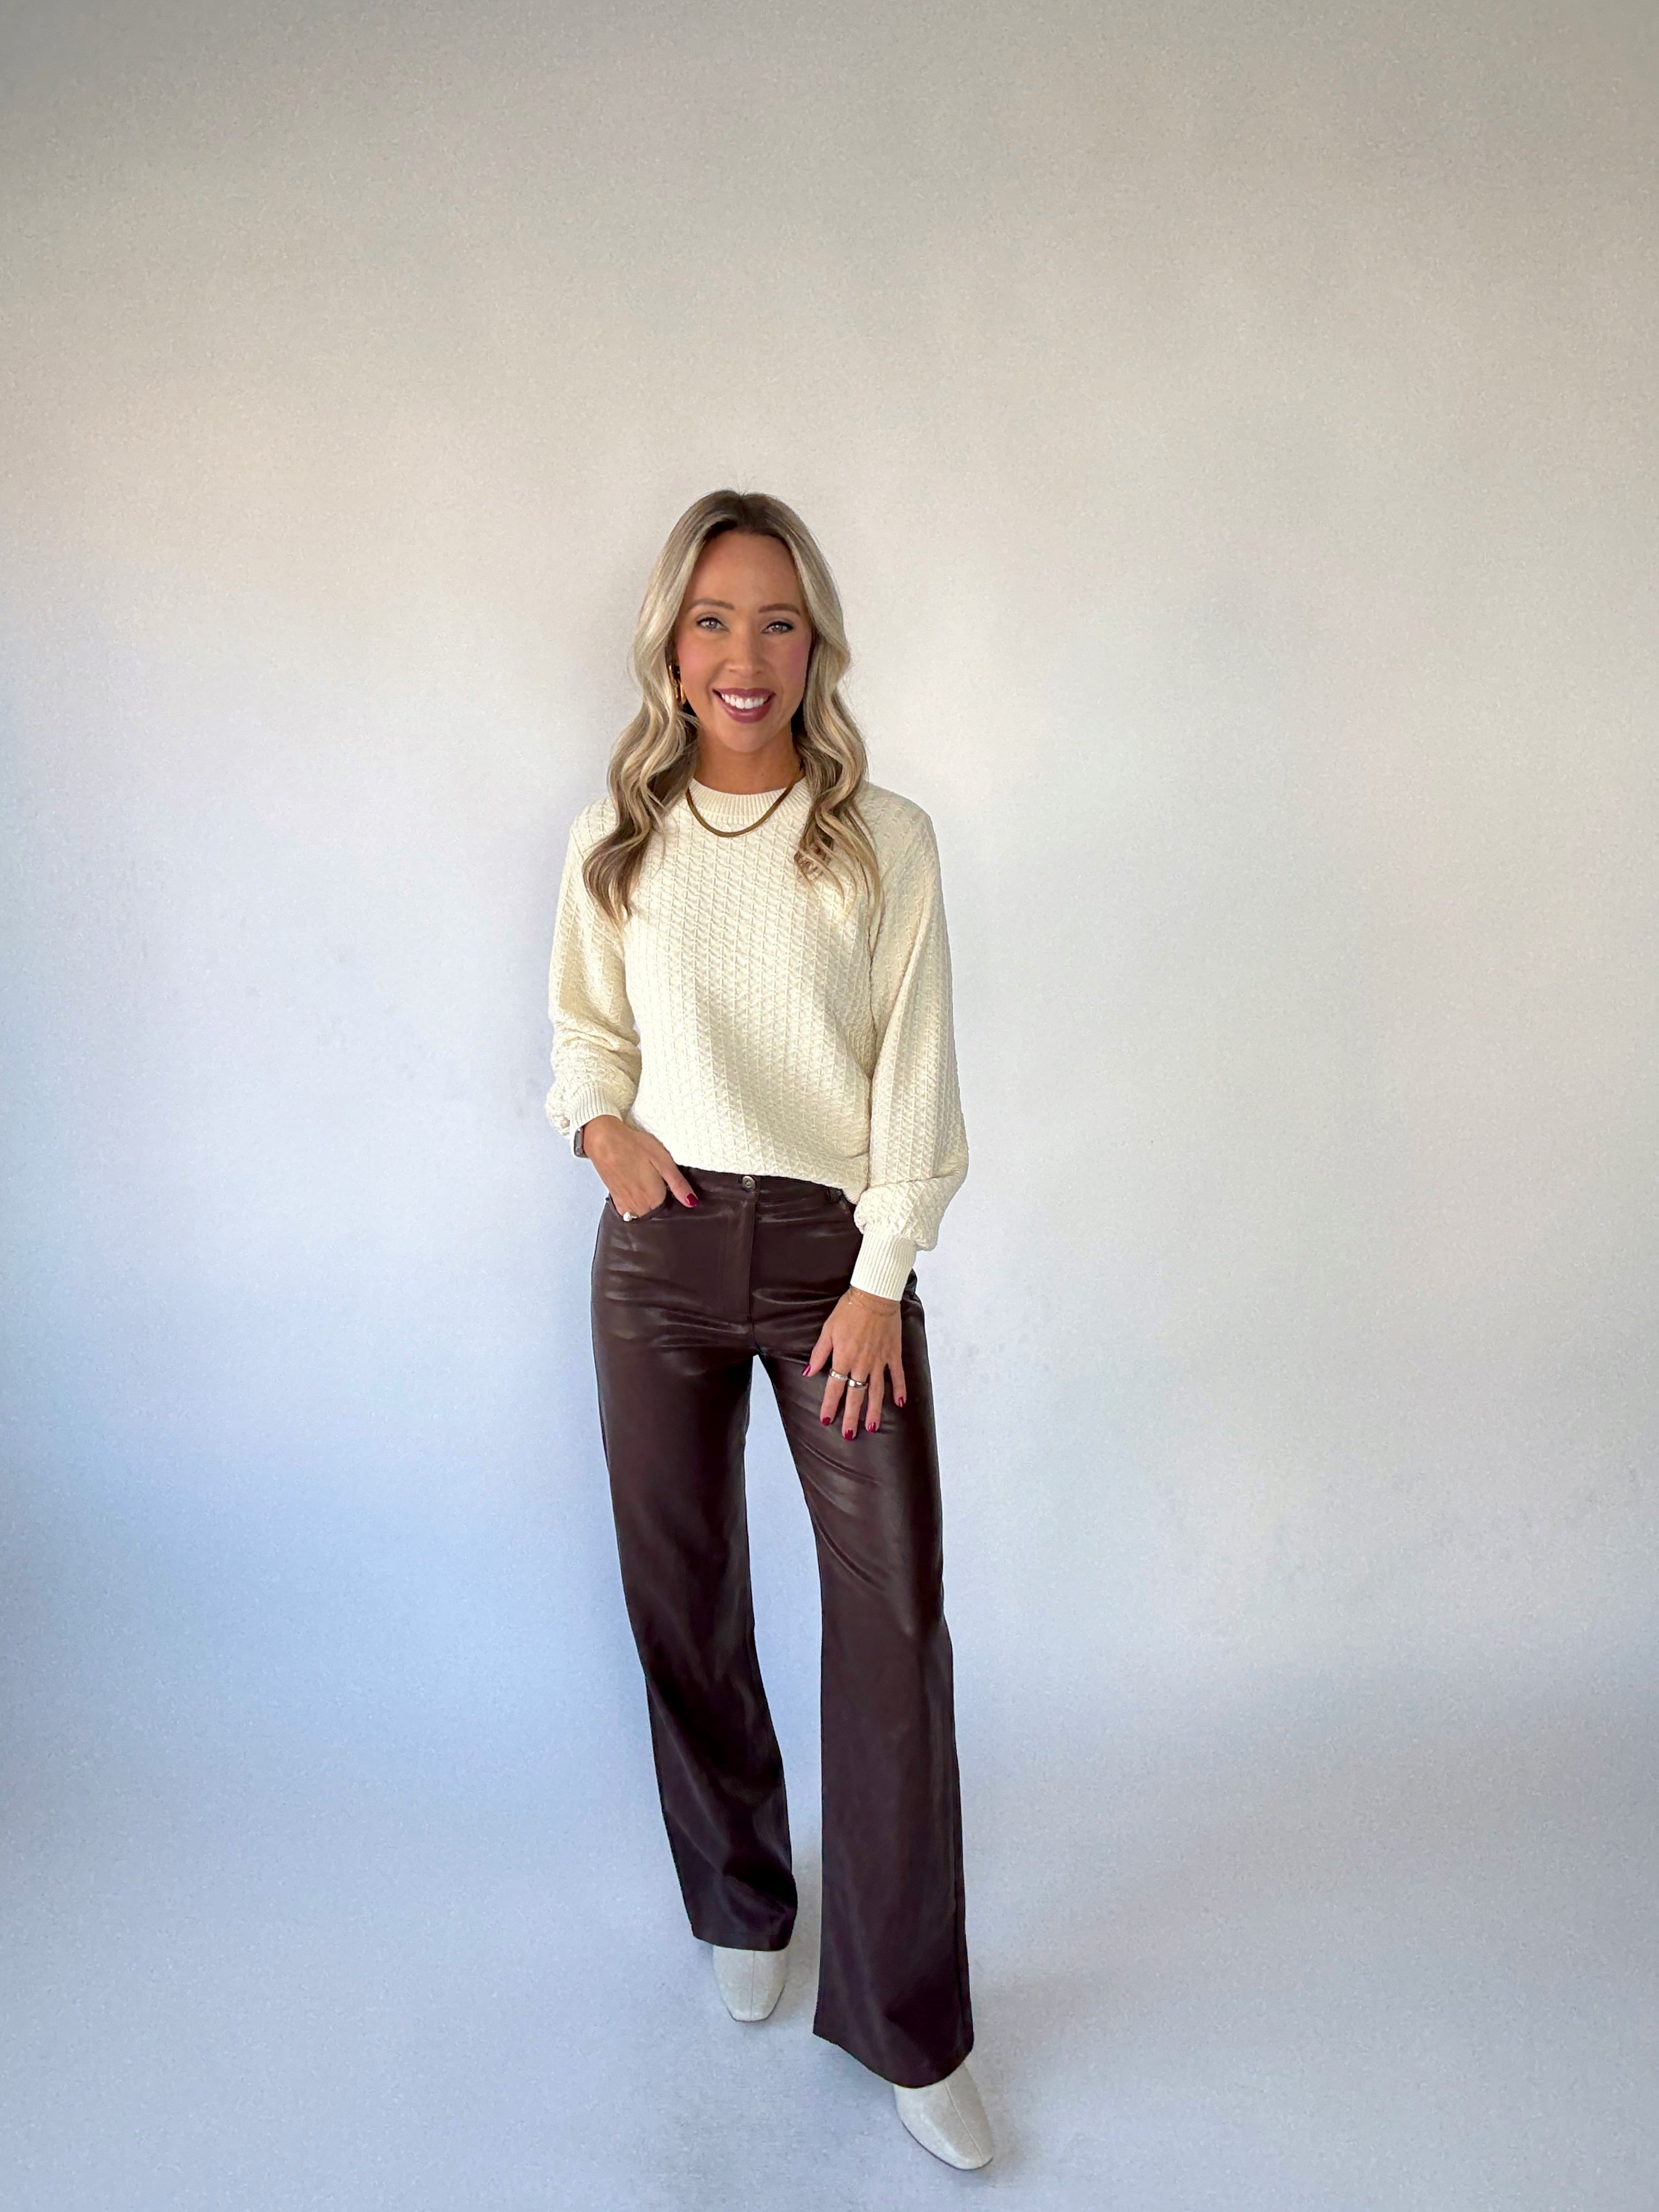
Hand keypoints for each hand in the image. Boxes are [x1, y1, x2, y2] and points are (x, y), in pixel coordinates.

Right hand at [580, 1115, 699, 1214]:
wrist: (603, 1141)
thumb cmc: (633, 1147)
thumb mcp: (664, 1161)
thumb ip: (678, 1184)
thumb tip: (692, 1202)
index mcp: (654, 1199)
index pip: (671, 1209)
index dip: (674, 1199)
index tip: (672, 1188)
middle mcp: (640, 1207)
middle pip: (656, 1213)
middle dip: (661, 1204)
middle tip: (658, 1183)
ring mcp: (626, 1205)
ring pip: (643, 1214)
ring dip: (648, 1206)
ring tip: (646, 1185)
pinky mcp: (616, 1199)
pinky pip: (629, 1211)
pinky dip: (635, 1205)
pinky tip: (635, 1189)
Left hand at [804, 1286, 904, 1436]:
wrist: (874, 1295)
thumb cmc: (848, 1310)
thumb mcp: (828, 1330)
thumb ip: (819, 1353)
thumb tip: (808, 1372)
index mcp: (843, 1358)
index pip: (834, 1388)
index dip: (830, 1406)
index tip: (827, 1421)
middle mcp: (861, 1364)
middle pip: (855, 1395)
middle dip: (851, 1417)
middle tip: (849, 1435)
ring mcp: (879, 1360)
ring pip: (876, 1391)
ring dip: (874, 1411)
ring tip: (872, 1428)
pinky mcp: (893, 1354)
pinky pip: (897, 1375)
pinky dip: (899, 1389)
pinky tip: (900, 1404)